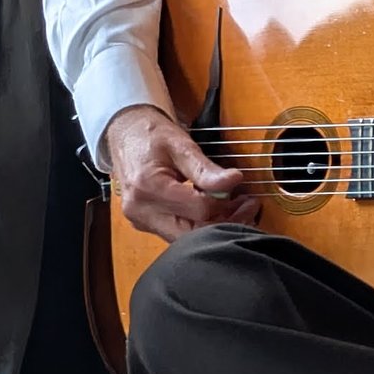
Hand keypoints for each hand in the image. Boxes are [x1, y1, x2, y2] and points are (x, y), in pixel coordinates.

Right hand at [104, 103, 257, 239]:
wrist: (126, 134)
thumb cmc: (150, 135)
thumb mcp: (181, 144)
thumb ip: (206, 168)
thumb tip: (232, 181)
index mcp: (147, 187)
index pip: (197, 208)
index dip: (224, 199)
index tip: (239, 184)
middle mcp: (141, 210)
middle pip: (192, 233)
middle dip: (225, 221)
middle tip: (248, 205)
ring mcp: (141, 220)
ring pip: (186, 238)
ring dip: (215, 225)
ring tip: (237, 206)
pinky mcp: (147, 224)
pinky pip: (178, 233)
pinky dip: (201, 226)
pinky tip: (217, 211)